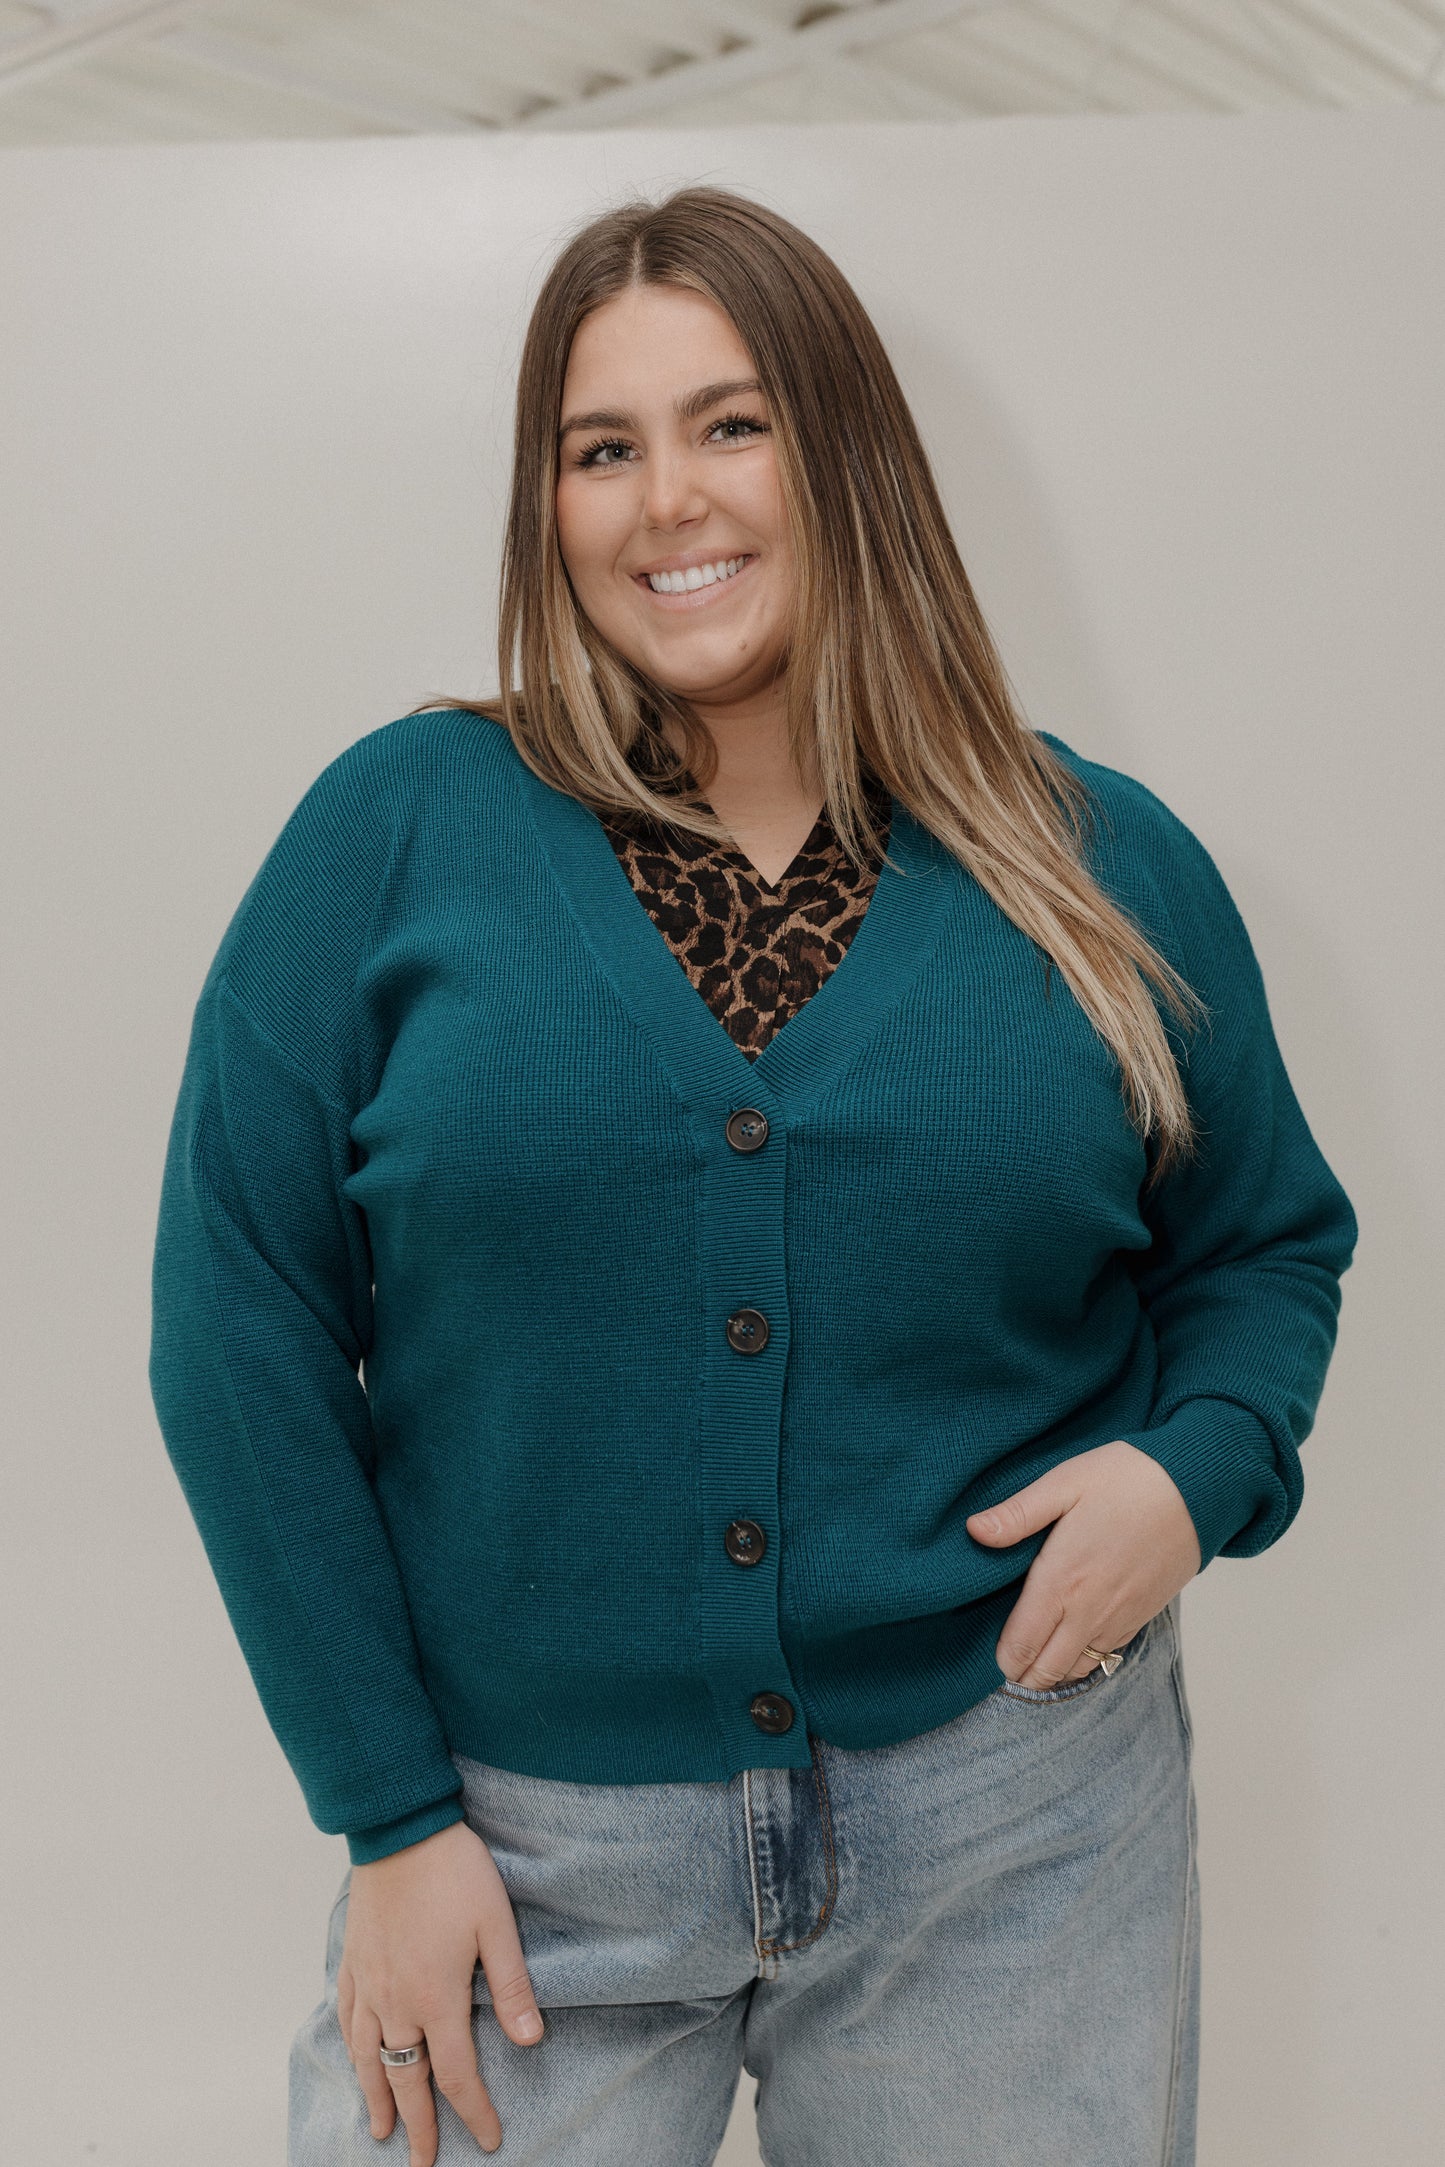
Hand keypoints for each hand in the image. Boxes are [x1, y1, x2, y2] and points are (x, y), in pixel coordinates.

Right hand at [337, 1817, 543, 2163]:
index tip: (488, 2140)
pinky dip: (352, 2048)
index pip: (456, 2074)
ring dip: (377, 2097)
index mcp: (436, 1998)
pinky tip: (356, 2057)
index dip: (472, 2112)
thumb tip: (531, 2041)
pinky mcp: (354, 1960)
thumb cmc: (455, 1872)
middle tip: (423, 2163)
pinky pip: (347, 2017)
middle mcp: (396, 2001)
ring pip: (369, 2057)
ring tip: (382, 2130)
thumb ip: (511, 1986)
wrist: (401, 1830)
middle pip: (407, 2079)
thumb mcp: (496, 1925)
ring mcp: (369, 1982)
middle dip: (418, 2125)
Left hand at [965, 1439, 1202, 1688]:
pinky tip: (1070, 1645)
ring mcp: (1117, 1619)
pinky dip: (1083, 1661)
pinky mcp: (1140, 1617)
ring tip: (1034, 1656)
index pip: (1021, 1645)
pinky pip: (1106, 1657)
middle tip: (1007, 1661)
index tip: (989, 1652)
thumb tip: (974, 1531)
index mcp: (1061, 1580)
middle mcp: (1088, 1610)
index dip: (1001, 1658)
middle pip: (1047, 1670)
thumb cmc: (1125, 1480)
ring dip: (1052, 1672)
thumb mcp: (1063, 1484)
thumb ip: (1016, 1515)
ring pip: (1077, 1669)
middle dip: (1022, 1674)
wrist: (1195, 1489)